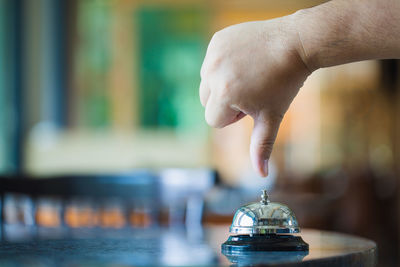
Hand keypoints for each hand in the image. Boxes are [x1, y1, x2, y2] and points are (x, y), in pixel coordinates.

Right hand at [199, 16, 309, 176]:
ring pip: (207, 82)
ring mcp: (214, 53)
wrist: (295, 43)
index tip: (253, 103)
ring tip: (249, 75)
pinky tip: (245, 60)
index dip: (235, 117)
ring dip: (222, 83)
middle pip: (207, 102)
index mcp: (225, 95)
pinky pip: (212, 62)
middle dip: (225, 101)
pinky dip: (224, 64)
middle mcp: (214, 73)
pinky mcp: (217, 40)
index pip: (214, 120)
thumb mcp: (271, 117)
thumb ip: (262, 146)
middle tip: (252, 89)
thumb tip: (262, 175)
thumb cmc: (285, 83)